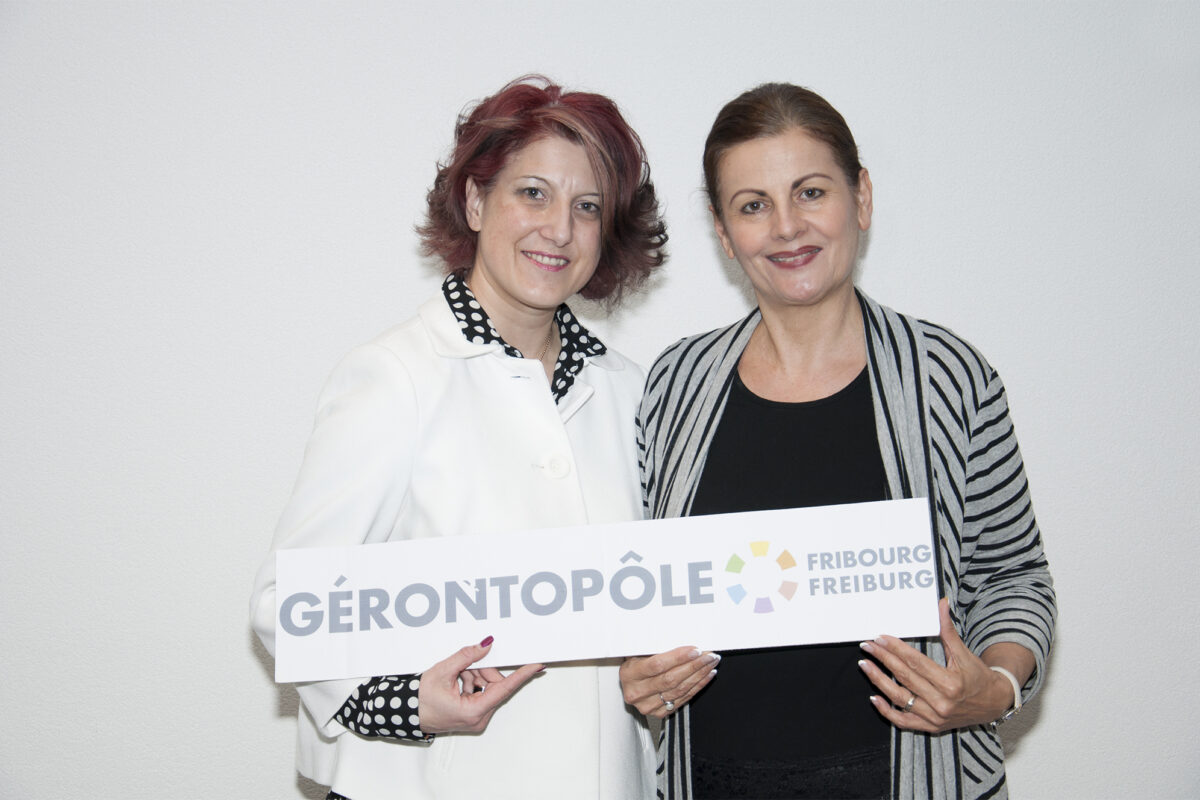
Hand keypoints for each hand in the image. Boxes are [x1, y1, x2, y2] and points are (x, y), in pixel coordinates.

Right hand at [418, 636, 543, 733]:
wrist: (407, 714)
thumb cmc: (420, 699)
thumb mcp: (443, 672)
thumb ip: (466, 656)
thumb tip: (487, 645)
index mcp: (473, 711)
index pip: (505, 688)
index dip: (523, 674)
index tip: (538, 665)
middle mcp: (479, 718)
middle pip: (495, 684)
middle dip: (482, 670)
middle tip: (464, 666)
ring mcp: (477, 718)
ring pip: (488, 686)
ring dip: (475, 675)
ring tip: (455, 676)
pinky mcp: (474, 714)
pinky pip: (481, 692)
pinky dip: (472, 682)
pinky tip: (457, 681)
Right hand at [620, 646, 719, 718]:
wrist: (631, 682)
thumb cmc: (637, 662)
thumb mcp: (640, 651)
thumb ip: (658, 647)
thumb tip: (684, 639)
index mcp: (629, 674)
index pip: (657, 665)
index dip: (678, 658)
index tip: (695, 650)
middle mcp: (636, 692)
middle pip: (671, 679)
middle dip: (694, 666)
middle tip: (709, 655)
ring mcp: (647, 706)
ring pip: (679, 690)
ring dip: (699, 675)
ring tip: (711, 663)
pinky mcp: (659, 713)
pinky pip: (683, 699)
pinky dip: (697, 686)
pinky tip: (706, 675)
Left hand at [857, 598, 1022, 732]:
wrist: (994, 704)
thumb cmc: (978, 676)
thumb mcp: (964, 653)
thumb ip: (948, 630)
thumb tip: (941, 603)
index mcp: (951, 683)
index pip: (915, 662)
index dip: (895, 649)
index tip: (880, 638)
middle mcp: (942, 702)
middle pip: (904, 678)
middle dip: (883, 659)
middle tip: (867, 646)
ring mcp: (934, 717)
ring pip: (899, 699)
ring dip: (878, 682)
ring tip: (865, 665)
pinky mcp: (930, 727)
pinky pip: (903, 722)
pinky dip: (887, 712)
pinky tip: (874, 698)